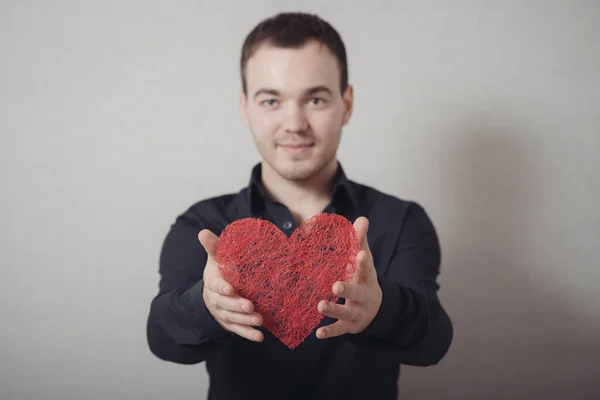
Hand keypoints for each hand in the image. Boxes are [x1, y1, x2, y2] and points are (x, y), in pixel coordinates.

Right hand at [198, 229, 263, 341]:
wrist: (213, 294)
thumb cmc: (218, 272)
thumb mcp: (215, 258)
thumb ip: (213, 246)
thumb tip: (203, 232)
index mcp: (213, 282)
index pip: (216, 285)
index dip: (222, 287)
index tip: (231, 288)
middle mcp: (217, 300)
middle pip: (225, 304)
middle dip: (237, 306)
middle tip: (250, 306)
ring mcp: (223, 313)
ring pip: (233, 319)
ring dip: (245, 321)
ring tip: (259, 320)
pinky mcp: (231, 324)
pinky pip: (239, 331)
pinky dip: (248, 334)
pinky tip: (259, 336)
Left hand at [316, 216, 382, 338]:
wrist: (376, 309)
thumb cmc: (364, 278)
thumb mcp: (364, 261)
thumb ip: (360, 241)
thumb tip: (362, 218)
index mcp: (366, 278)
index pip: (365, 268)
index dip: (362, 262)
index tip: (359, 254)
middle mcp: (363, 296)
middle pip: (356, 293)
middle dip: (346, 290)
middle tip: (335, 286)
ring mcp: (357, 312)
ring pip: (346, 313)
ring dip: (333, 310)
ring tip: (320, 305)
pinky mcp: (349, 326)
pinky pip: (339, 330)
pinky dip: (330, 332)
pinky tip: (318, 334)